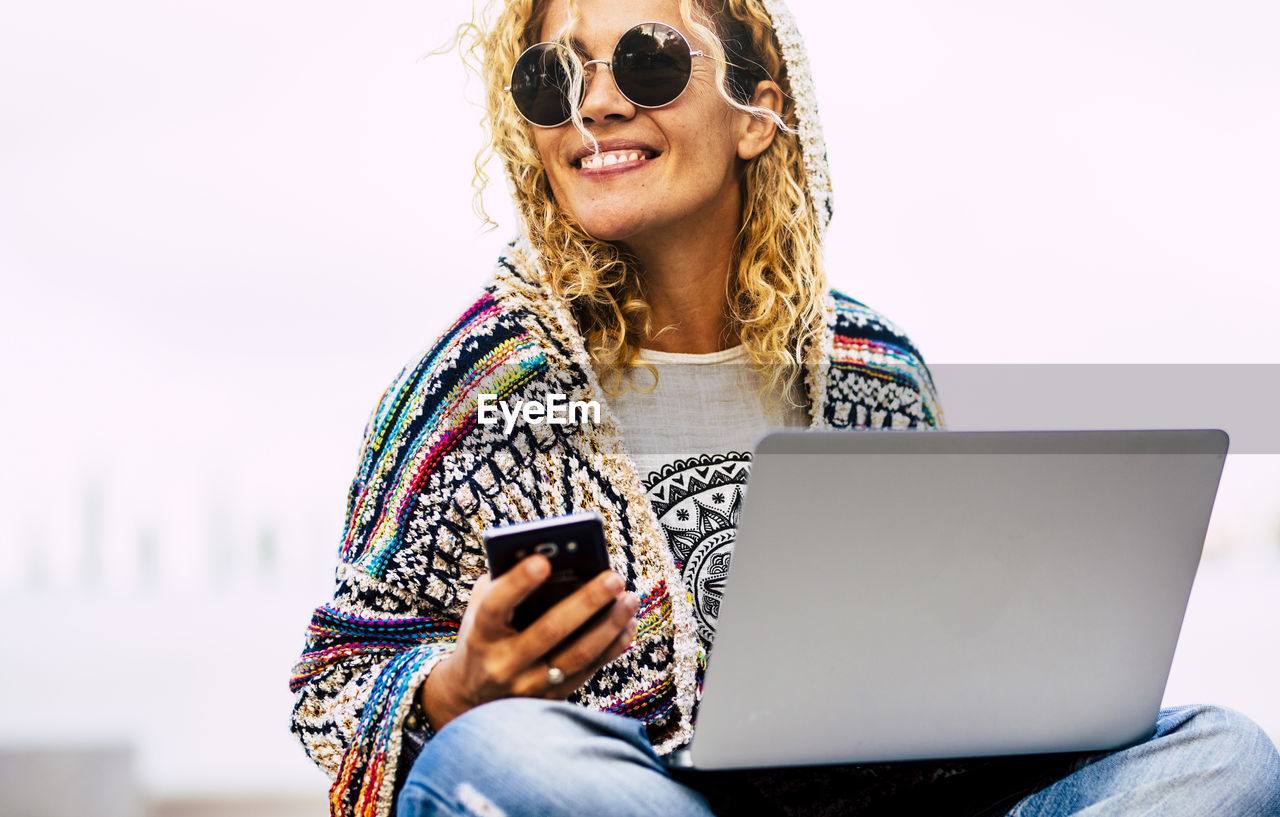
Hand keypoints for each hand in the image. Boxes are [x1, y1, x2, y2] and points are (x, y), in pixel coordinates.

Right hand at [419, 555, 638, 730]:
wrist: (471, 699)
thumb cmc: (482, 637)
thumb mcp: (478, 611)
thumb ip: (504, 585)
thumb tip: (553, 558)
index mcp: (479, 636)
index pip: (495, 607)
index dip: (517, 584)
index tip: (543, 560)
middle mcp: (503, 665)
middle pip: (548, 631)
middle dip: (585, 602)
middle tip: (614, 577)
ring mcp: (529, 687)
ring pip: (577, 655)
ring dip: (609, 625)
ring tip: (630, 598)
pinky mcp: (552, 699)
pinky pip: (589, 671)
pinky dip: (612, 646)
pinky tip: (628, 623)